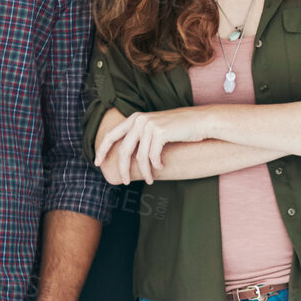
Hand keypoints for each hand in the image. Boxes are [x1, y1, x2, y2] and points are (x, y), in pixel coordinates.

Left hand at [94, 107, 210, 183]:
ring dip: (145, 171)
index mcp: (135, 118)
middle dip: (123, 169)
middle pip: (124, 150)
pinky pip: (153, 156)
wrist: (202, 121)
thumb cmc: (181, 128)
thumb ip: (141, 137)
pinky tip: (162, 167)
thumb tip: (127, 157)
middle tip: (124, 181)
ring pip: (141, 157)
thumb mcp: (156, 129)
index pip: (111, 135)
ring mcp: (150, 125)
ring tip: (150, 180)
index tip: (97, 163)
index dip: (102, 150)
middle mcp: (140, 120)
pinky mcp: (160, 132)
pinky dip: (156, 165)